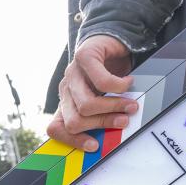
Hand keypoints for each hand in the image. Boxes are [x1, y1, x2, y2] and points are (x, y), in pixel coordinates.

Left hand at [47, 35, 136, 150]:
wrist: (111, 39)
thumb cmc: (110, 74)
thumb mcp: (104, 101)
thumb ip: (102, 117)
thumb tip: (115, 137)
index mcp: (65, 104)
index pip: (55, 129)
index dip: (73, 141)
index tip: (95, 146)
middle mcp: (65, 90)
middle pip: (74, 122)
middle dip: (102, 124)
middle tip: (123, 121)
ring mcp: (71, 73)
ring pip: (86, 105)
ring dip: (114, 107)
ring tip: (130, 104)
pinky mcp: (84, 56)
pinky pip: (102, 82)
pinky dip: (119, 87)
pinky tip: (128, 82)